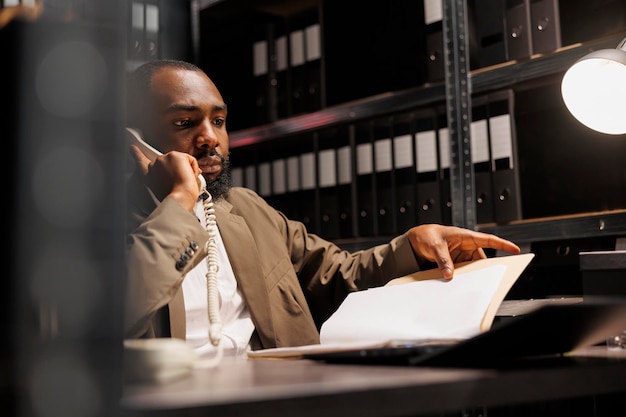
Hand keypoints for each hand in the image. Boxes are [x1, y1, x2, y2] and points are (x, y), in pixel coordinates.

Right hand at [130, 145, 201, 210]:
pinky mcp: (174, 155)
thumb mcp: (165, 190)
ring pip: (181, 161)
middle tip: (180, 182)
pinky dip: (193, 168)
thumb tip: (186, 172)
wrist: (179, 199)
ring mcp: (163, 160)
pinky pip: (190, 159)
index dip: (137, 153)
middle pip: (170, 161)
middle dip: (178, 169)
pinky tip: (188, 176)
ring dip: (186, 170)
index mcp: (148, 176)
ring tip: (183, 182)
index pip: (140, 161)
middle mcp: (153, 166)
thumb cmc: (174, 199)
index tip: (133, 148)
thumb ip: (168, 179)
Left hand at [406, 224, 520, 279]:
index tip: (515, 249)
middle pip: (482, 259)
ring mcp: (461, 256)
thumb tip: (449, 274)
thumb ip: (443, 260)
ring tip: (471, 284)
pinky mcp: (455, 264)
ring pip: (473, 268)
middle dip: (486, 268)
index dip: (502, 244)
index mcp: (465, 236)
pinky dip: (462, 278)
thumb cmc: (427, 236)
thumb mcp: (435, 247)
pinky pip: (463, 272)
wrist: (416, 240)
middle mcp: (466, 246)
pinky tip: (460, 284)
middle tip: (490, 278)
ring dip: (472, 275)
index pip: (488, 240)